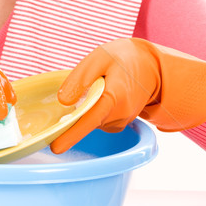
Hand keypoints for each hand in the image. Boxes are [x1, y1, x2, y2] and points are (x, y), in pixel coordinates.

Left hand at [50, 38, 205, 153]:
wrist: (150, 66)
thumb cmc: (123, 59)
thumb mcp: (99, 58)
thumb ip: (80, 78)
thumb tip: (63, 101)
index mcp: (114, 97)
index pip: (90, 119)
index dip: (72, 134)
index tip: (56, 147)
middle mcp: (120, 115)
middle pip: (87, 121)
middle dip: (73, 113)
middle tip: (74, 90)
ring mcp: (121, 121)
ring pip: (91, 120)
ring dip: (85, 108)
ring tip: (96, 85)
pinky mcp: (119, 123)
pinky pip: (98, 120)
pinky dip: (93, 109)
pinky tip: (100, 94)